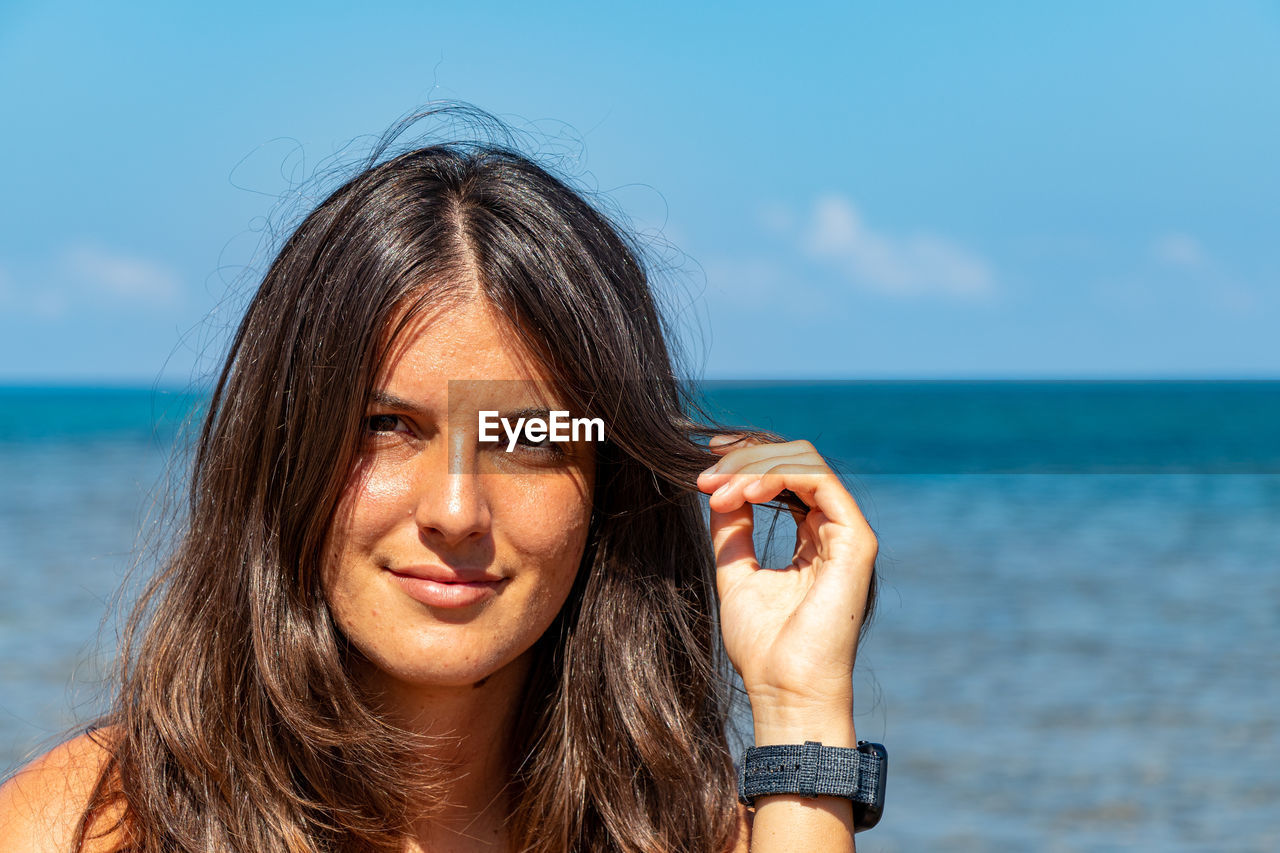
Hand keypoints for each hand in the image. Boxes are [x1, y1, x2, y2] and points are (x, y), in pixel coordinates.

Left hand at [696, 435, 876, 744]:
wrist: (785, 689)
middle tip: (704, 480)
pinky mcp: (855, 540)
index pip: (786, 478)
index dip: (747, 462)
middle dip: (744, 462)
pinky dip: (777, 476)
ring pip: (806, 464)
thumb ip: (733, 530)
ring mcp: (848, 534)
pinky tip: (744, 493)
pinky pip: (819, 481)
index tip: (705, 466)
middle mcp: (833, 532)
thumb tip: (719, 489)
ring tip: (717, 491)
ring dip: (754, 468)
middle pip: (794, 463)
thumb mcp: (735, 574)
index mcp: (811, 541)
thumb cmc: (763, 647)